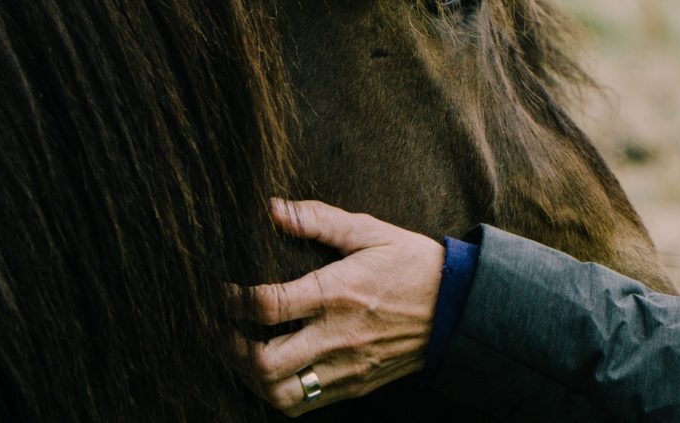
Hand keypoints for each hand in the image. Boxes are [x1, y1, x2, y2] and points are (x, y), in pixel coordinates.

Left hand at [234, 200, 444, 416]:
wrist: (458, 308)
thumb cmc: (412, 263)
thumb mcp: (369, 231)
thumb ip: (318, 219)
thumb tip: (273, 208)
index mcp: (338, 292)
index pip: (267, 306)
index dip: (233, 302)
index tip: (224, 292)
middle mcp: (338, 336)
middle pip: (264, 362)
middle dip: (229, 346)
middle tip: (221, 327)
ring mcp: (346, 367)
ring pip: (279, 393)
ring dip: (249, 376)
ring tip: (241, 353)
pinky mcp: (354, 385)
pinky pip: (304, 404)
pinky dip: (277, 392)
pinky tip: (271, 371)